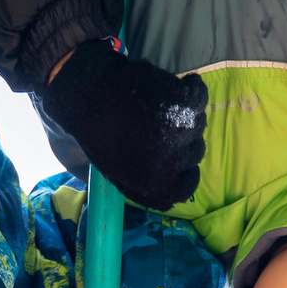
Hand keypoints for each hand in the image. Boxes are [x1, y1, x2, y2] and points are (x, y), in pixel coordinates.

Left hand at [41, 38, 207, 211]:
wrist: (88, 95)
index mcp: (158, 184)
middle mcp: (175, 162)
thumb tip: (167, 200)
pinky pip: (198, 96)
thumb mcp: (116, 174)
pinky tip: (170, 87)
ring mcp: (182, 131)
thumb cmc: (96, 136)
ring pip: (198, 124)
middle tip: (162, 127)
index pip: (187, 187)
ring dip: (185, 116)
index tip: (177, 159)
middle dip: (183, 142)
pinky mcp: (185, 104)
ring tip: (159, 106)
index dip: (185, 174)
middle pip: (196, 153)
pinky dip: (190, 89)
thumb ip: (144, 189)